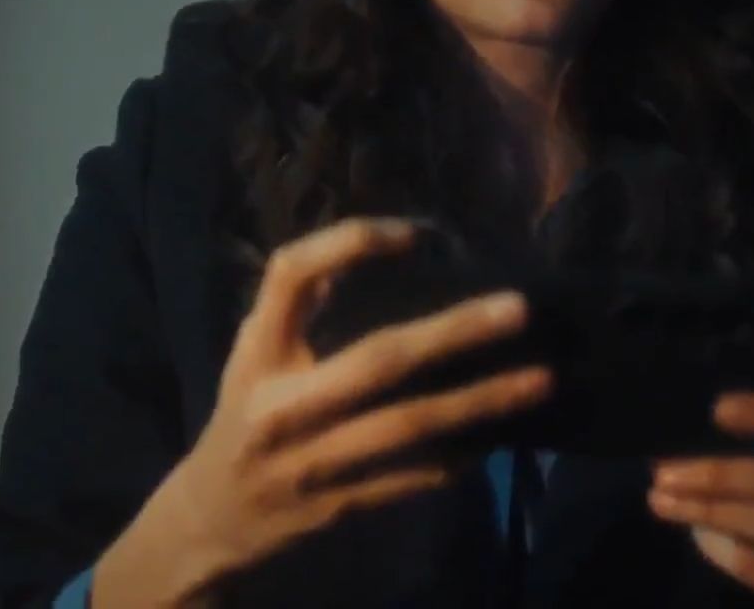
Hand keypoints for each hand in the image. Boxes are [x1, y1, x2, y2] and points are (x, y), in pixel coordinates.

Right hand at [93, 217, 551, 607]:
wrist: (212, 517)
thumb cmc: (245, 415)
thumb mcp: (254, 355)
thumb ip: (302, 309)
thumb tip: (375, 250)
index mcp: (258, 354)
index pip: (291, 275)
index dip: (351, 242)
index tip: (419, 234)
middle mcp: (283, 405)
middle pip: (376, 359)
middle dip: (453, 332)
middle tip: (518, 308)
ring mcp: (315, 459)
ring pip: (410, 426)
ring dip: (481, 402)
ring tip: (540, 379)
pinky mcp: (343, 502)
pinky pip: (416, 476)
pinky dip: (464, 454)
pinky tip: (506, 433)